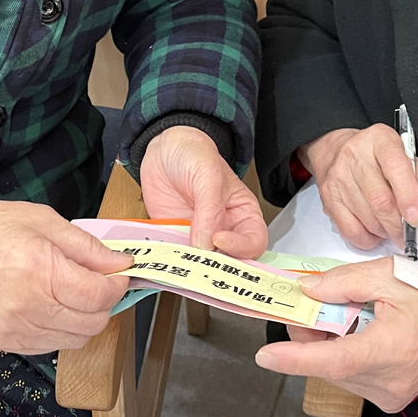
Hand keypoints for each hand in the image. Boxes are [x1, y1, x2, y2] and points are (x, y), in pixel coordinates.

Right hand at [0, 197, 132, 354]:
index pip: (99, 295)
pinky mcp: (6, 343)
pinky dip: (62, 329)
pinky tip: (51, 305)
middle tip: (97, 280)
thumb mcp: (43, 220)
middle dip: (104, 302)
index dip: (117, 283)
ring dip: (85, 318)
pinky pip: (52, 345)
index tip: (118, 270)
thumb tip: (121, 263)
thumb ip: (86, 246)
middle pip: (93, 322)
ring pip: (76, 339)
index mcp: (41, 271)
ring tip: (72, 293)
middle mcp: (30, 308)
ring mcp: (16, 331)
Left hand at [139, 125, 267, 257]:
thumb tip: (207, 241)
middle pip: (230, 261)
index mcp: (243, 214)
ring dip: (192, 267)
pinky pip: (176, 257)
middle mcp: (224, 229)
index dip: (241, 247)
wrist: (163, 149)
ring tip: (181, 264)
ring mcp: (198, 236)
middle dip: (218, 266)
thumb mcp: (208, 175)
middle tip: (201, 261)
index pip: (254, 242)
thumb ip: (210, 209)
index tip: (219, 239)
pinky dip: (170, 261)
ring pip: (202, 264)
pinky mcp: (175, 238)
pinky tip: (164, 258)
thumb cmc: (194, 154)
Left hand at [253, 259, 417, 412]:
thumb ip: (346, 282)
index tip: (265, 357)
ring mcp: (387, 396)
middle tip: (307, 306)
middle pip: (329, 363)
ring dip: (328, 344)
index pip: (333, 360)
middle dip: (310, 336)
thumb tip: (308, 290)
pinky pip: (352, 377)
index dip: (295, 358)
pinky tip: (359, 333)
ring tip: (342, 314)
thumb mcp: (392, 277)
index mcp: (390, 349)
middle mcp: (386, 381)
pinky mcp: (389, 401)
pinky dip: (345, 355)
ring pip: (337, 371)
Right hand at [300, 125, 417, 247]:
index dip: (409, 196)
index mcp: (380, 140)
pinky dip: (369, 239)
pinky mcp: (328, 199)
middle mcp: (355, 155)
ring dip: (386, 231)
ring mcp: (338, 178)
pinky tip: (375, 231)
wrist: (336, 152)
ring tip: (392, 227)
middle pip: (380, 201)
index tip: (417, 217)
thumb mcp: (407, 157)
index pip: (396, 166)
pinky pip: (352, 231)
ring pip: (368, 220)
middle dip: (399, 224)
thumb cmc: (377, 158)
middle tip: (409, 232)